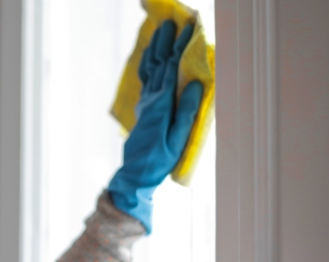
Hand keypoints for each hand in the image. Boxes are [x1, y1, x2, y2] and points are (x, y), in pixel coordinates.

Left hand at [108, 20, 203, 232]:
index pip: (171, 68)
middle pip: (158, 64)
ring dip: (155, 49)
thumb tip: (193, 82)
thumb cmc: (160, 159)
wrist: (136, 172)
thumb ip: (186, 110)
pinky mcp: (144, 109)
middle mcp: (151, 99)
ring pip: (149, 69)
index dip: (180, 47)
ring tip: (159, 32)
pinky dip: (149, 64)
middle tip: (172, 21)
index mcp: (161, 103)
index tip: (189, 28)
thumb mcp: (178, 138)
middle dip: (166, 42)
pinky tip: (151, 58)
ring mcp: (146, 103)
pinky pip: (146, 80)